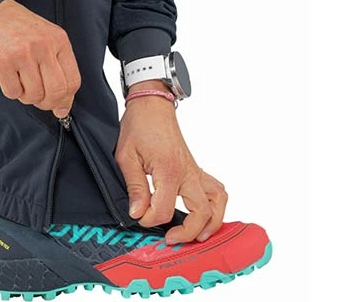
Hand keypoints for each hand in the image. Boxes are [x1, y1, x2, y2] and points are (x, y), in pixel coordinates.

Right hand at [0, 0, 80, 117]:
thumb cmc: (15, 26)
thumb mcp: (44, 37)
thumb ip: (57, 67)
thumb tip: (63, 106)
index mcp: (58, 39)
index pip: (73, 81)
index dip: (66, 99)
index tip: (59, 105)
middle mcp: (42, 46)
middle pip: (56, 92)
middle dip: (47, 103)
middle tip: (39, 99)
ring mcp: (22, 54)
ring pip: (34, 95)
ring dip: (26, 95)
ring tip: (20, 81)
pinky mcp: (2, 63)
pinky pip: (13, 93)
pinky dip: (11, 90)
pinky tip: (8, 76)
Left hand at [114, 89, 227, 244]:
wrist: (152, 105)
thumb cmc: (140, 125)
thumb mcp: (127, 156)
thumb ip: (134, 187)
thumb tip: (137, 213)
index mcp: (169, 171)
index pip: (165, 210)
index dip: (150, 220)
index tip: (139, 216)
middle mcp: (188, 172)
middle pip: (201, 213)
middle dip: (188, 233)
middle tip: (171, 239)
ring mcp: (195, 171)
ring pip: (217, 203)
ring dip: (211, 223)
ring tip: (197, 235)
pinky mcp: (196, 168)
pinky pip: (216, 190)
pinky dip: (217, 206)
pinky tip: (205, 215)